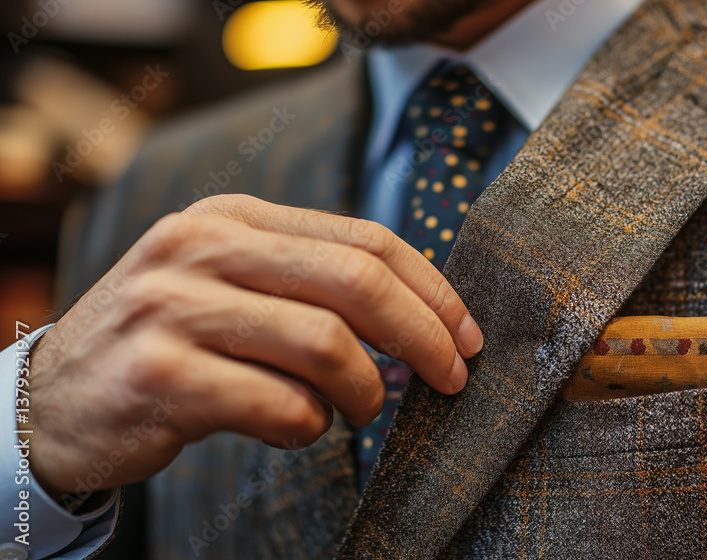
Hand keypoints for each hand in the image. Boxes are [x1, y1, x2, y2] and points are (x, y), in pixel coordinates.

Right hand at [28, 194, 482, 497]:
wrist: (53, 398)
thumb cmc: (167, 340)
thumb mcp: (229, 282)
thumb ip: (309, 283)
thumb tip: (420, 318)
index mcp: (233, 217)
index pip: (364, 238)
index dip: (431, 289)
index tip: (465, 334)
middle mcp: (203, 249)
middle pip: (356, 281)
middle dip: (424, 335)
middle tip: (451, 377)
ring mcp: (175, 309)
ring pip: (325, 345)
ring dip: (364, 390)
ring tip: (361, 409)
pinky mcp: (161, 377)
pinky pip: (280, 406)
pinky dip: (310, 427)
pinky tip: (297, 428)